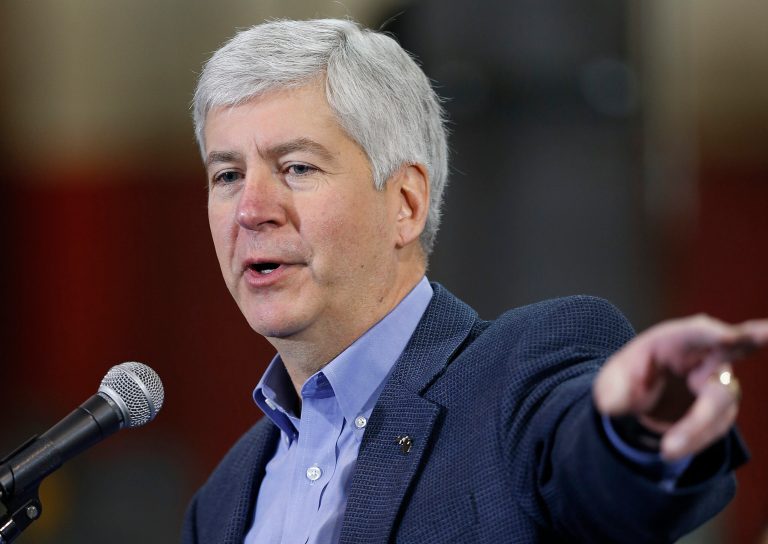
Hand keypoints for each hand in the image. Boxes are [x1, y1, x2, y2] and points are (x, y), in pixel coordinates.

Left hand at [593, 315, 767, 460]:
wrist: (645, 402)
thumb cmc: (631, 379)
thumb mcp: (612, 382)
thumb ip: (612, 391)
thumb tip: (613, 405)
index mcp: (675, 339)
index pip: (697, 332)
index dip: (713, 334)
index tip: (728, 336)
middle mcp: (705, 356)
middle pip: (734, 349)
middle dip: (751, 339)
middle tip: (764, 333)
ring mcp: (719, 382)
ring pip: (719, 403)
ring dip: (696, 427)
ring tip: (667, 449)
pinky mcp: (723, 409)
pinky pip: (715, 426)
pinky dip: (694, 439)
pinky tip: (673, 447)